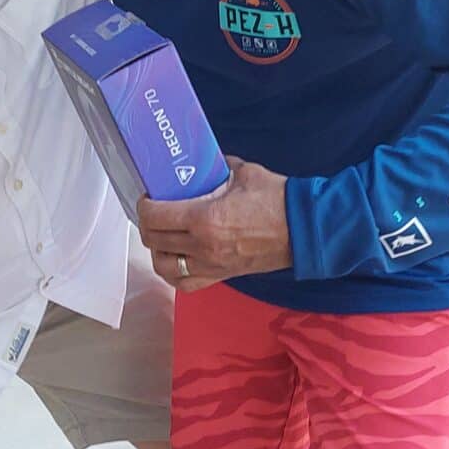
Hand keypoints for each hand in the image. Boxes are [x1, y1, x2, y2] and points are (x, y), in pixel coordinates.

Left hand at [139, 157, 290, 289]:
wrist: (304, 230)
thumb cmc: (277, 201)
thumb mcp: (242, 173)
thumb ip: (215, 169)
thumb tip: (201, 165)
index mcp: (205, 219)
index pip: (155, 216)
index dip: (144, 205)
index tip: (147, 197)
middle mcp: (203, 247)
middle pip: (154, 240)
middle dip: (147, 224)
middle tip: (152, 211)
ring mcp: (211, 266)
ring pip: (164, 266)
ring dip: (156, 250)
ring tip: (161, 235)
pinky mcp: (221, 276)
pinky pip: (184, 283)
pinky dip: (173, 272)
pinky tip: (175, 259)